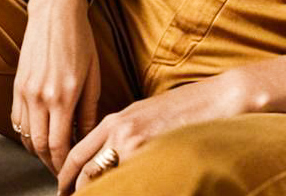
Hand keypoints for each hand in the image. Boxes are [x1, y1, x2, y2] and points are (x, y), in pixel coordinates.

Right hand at [11, 0, 100, 176]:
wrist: (56, 12)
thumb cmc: (81, 40)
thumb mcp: (93, 74)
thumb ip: (90, 109)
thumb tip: (89, 136)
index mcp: (65, 95)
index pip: (60, 144)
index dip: (64, 163)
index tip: (72, 170)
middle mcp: (42, 97)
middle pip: (41, 147)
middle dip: (52, 163)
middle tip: (62, 169)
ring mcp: (26, 92)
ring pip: (27, 137)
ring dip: (39, 151)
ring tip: (54, 154)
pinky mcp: (17, 87)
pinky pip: (18, 121)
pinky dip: (27, 134)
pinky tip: (41, 134)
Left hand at [58, 54, 285, 192]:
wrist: (222, 99)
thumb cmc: (191, 108)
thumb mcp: (151, 116)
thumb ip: (128, 134)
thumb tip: (113, 160)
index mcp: (118, 119)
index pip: (79, 153)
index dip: (66, 177)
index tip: (63, 191)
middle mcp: (120, 129)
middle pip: (84, 172)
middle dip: (78, 192)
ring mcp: (134, 141)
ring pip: (101, 180)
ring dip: (100, 193)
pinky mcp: (149, 152)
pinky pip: (126, 182)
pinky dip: (123, 189)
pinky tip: (132, 190)